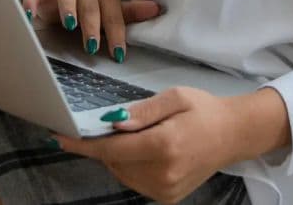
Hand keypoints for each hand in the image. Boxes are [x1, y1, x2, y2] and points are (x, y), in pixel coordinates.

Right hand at [21, 0, 160, 60]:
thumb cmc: (88, 3)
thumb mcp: (109, 8)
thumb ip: (130, 12)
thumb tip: (157, 9)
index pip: (113, 14)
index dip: (116, 34)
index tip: (118, 54)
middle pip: (90, 6)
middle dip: (92, 25)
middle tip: (92, 46)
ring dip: (69, 9)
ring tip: (70, 25)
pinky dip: (32, 3)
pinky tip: (30, 15)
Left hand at [52, 87, 277, 203]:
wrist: (233, 135)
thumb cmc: (203, 110)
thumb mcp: (174, 98)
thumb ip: (141, 111)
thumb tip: (112, 122)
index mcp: (164, 146)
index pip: (112, 149)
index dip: (83, 144)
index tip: (59, 137)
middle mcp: (164, 173)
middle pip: (114, 162)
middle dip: (105, 144)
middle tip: (114, 125)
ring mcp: (166, 189)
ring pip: (121, 173)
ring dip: (117, 156)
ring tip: (139, 136)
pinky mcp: (168, 197)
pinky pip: (134, 181)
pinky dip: (130, 166)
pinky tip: (145, 151)